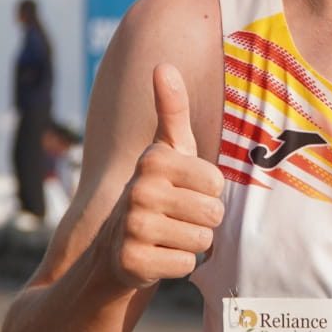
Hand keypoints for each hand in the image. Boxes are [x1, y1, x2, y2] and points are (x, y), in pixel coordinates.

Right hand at [98, 63, 225, 288]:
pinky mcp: (133, 262)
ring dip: (192, 243)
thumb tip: (163, 65)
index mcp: (154, 161)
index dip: (208, 192)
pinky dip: (178, 265)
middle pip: (213, 213)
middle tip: (178, 217)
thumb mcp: (169, 150)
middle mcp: (139, 191)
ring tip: (169, 236)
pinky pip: (187, 266)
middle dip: (202, 220)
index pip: (216, 183)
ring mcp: (133, 227)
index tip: (185, 191)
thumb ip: (172, 108)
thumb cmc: (158, 190)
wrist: (116, 245)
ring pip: (202, 241)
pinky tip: (159, 256)